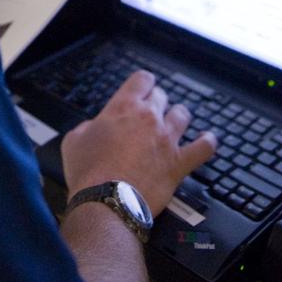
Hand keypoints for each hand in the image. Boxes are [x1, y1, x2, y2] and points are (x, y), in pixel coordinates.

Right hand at [61, 70, 216, 216]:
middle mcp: (149, 118)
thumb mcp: (74, 140)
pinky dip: (207, 143)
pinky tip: (207, 140)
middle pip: (162, 96)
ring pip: (183, 115)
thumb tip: (95, 128)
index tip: (142, 89)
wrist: (106, 203)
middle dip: (157, 102)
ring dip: (178, 117)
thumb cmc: (88, 173)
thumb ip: (88, 126)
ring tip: (175, 122)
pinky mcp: (178, 163)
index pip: (142, 79)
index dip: (143, 83)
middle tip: (151, 113)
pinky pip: (203, 148)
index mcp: (123, 107)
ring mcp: (167, 140)